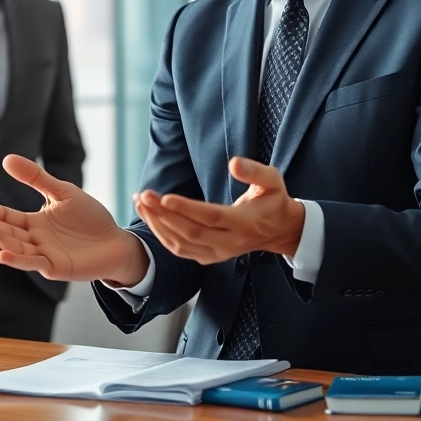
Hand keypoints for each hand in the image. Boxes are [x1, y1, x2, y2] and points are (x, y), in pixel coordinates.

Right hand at [0, 155, 149, 286]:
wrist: (116, 241)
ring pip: (15, 246)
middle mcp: (34, 239)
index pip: (5, 214)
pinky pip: (33, 263)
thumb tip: (6, 159)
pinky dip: (17, 260)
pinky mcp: (55, 267)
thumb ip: (36, 178)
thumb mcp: (62, 192)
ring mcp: (43, 254)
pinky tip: (1, 255)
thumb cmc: (90, 218)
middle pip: (6, 230)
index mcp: (33, 222)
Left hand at [135, 157, 304, 264]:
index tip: (163, 197)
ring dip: (157, 224)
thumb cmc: (273, 200)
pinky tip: (150, 216)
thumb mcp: (272, 181)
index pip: (210, 217)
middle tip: (144, 195)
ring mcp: (218, 253)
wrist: (279, 230)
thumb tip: (233, 163)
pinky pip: (180, 250)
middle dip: (163, 215)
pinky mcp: (209, 257)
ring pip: (181, 244)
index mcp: (244, 222)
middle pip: (190, 232)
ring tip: (141, 202)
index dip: (186, 208)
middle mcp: (230, 243)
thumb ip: (254, 171)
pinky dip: (161, 235)